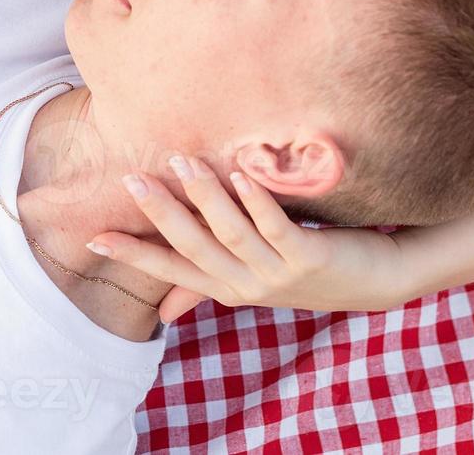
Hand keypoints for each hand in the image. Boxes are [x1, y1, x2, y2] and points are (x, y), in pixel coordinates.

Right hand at [86, 154, 405, 322]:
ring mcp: (279, 274)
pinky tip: (243, 173)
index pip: (171, 269)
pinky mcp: (310, 258)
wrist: (378, 280)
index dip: (134, 254)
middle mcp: (249, 286)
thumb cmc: (310, 271)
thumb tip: (164, 310)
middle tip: (134, 179)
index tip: (95, 238)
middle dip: (162, 214)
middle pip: (195, 247)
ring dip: (205, 197)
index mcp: (229, 288)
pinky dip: (257, 200)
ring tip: (183, 162)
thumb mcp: (256, 281)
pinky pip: (278, 226)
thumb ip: (210, 285)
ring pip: (232, 233)